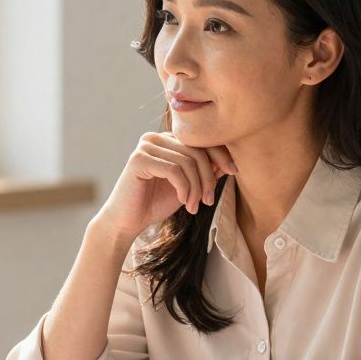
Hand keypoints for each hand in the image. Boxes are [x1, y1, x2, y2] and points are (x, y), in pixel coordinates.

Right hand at [92, 132, 236, 244]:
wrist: (127, 221)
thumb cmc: (155, 204)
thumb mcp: (187, 187)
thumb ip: (204, 172)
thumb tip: (227, 162)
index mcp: (166, 140)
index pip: (201, 140)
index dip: (220, 155)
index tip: (233, 172)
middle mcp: (155, 138)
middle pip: (196, 151)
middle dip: (208, 178)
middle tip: (209, 201)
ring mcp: (145, 147)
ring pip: (187, 162)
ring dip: (196, 188)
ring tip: (194, 206)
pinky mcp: (138, 159)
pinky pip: (174, 170)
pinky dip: (184, 188)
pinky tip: (183, 202)